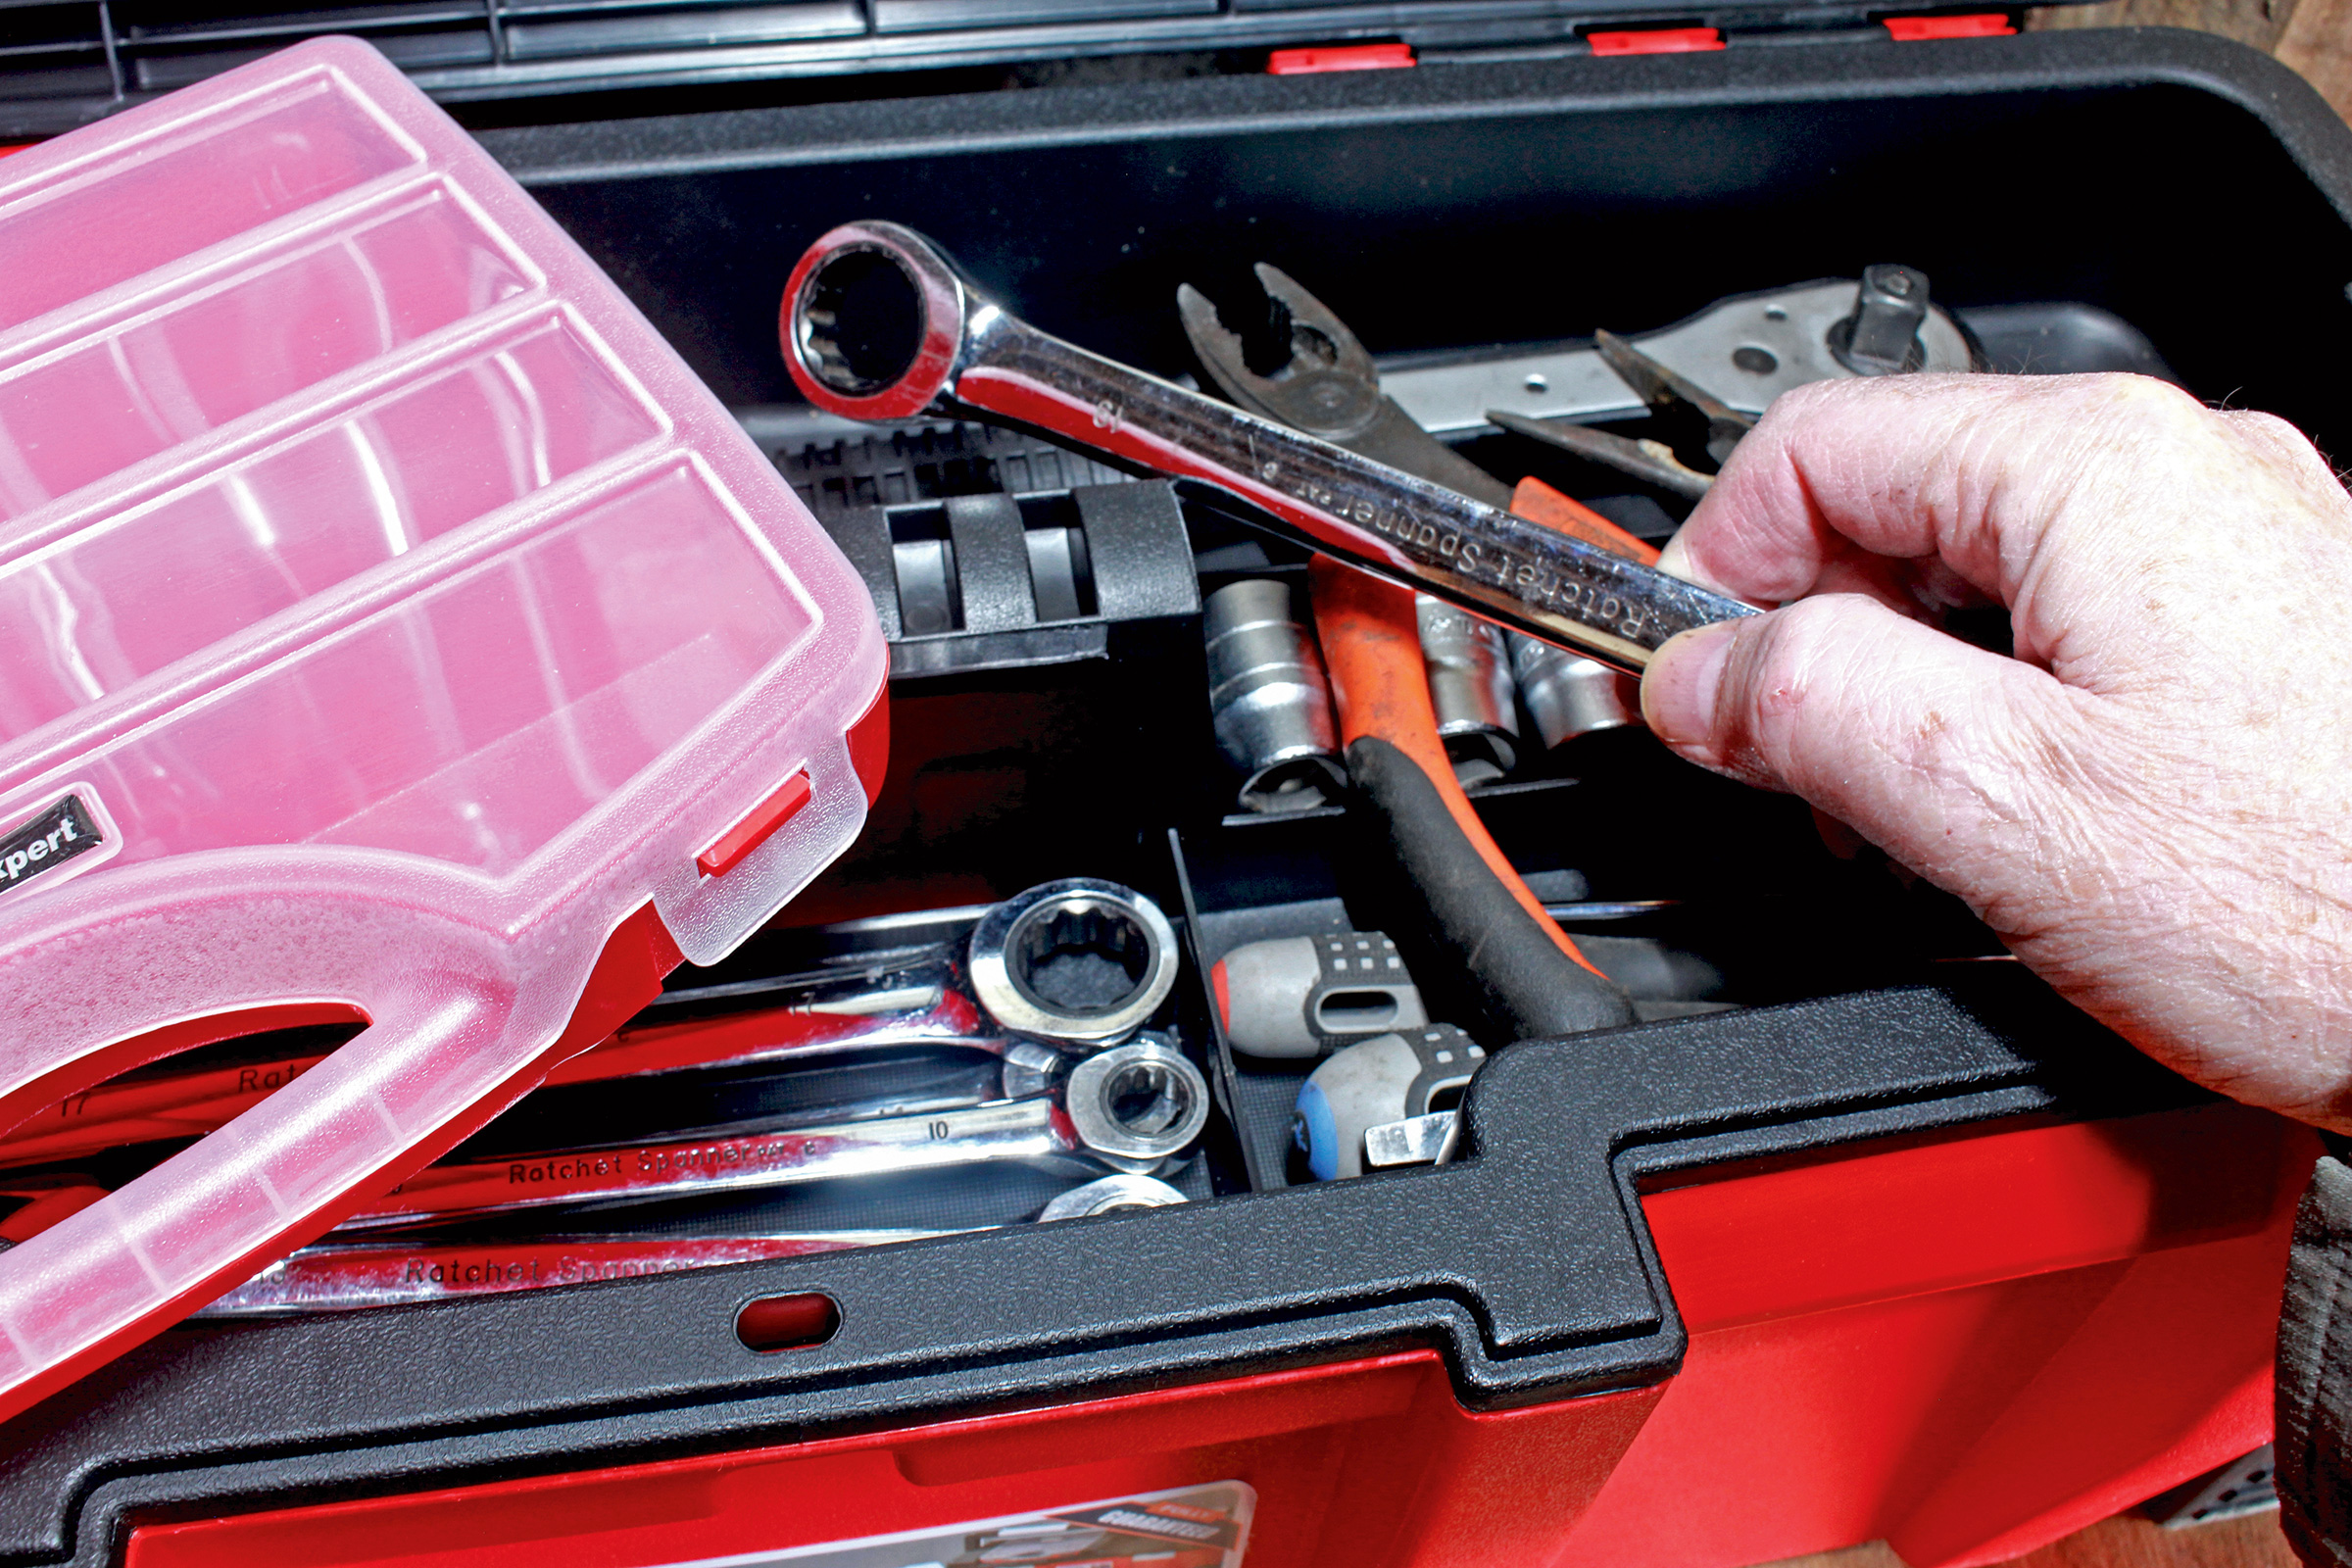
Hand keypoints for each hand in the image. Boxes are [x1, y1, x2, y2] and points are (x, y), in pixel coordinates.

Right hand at [1640, 373, 2351, 1130]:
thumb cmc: (2334, 907)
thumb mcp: (1999, 804)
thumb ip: (1811, 708)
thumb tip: (1699, 679)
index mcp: (2094, 469)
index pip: (1811, 447)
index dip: (1712, 565)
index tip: (1683, 679)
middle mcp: (2177, 474)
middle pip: (1894, 503)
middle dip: (1809, 637)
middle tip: (1791, 772)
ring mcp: (2234, 548)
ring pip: (1979, 573)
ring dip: (1901, 684)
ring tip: (1912, 816)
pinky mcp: (2263, 635)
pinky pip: (2072, 628)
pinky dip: (2001, 708)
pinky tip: (2015, 815)